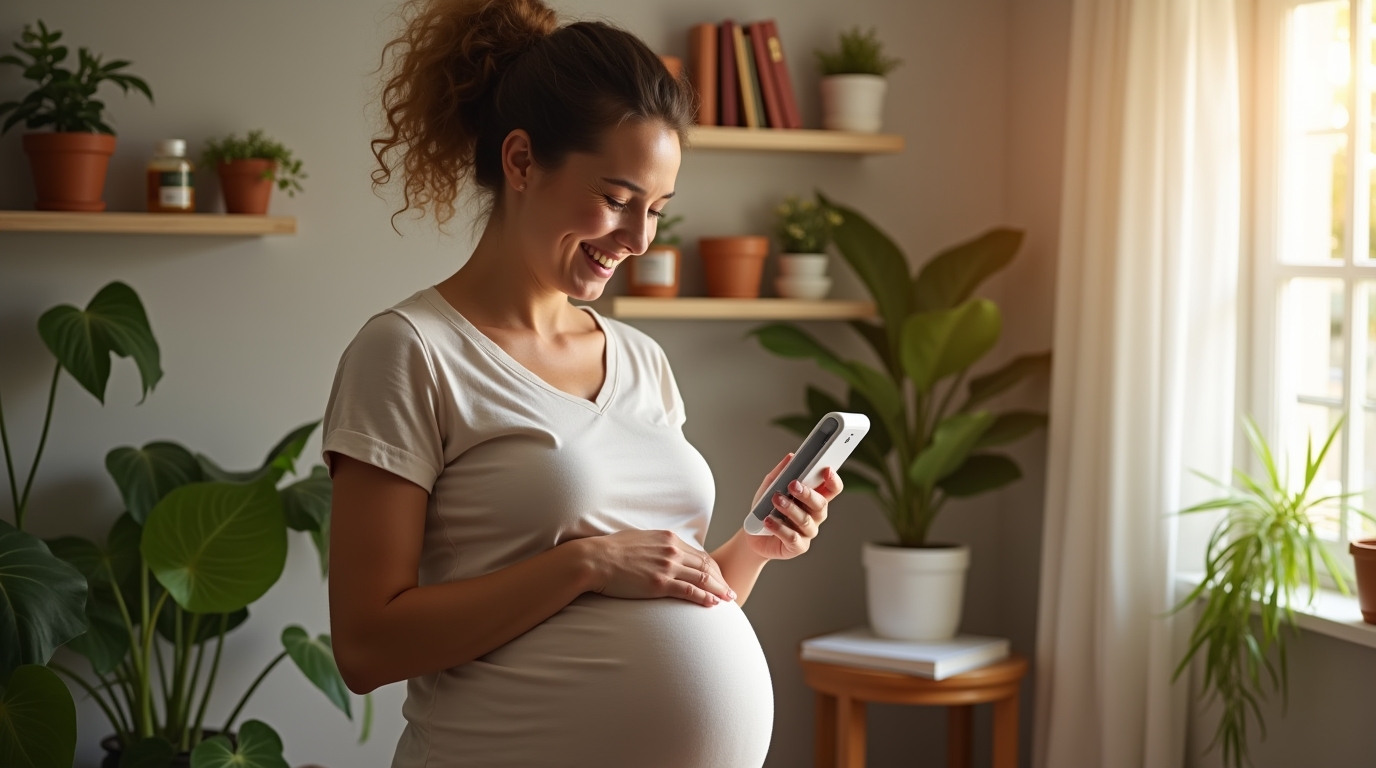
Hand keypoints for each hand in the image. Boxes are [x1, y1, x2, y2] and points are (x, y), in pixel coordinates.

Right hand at [579, 529, 735, 606]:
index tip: (719, 578)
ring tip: (729, 600)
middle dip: (722, 580)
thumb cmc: (611, 551)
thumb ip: (656, 546)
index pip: (700, 554)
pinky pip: (690, 591)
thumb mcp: (639, 540)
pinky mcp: (660, 583)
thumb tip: (661, 553)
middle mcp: (672, 550)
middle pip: (707, 566)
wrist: (594, 559)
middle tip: (731, 591)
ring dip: (719, 590)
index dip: (713, 568)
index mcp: (668, 538)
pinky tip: (713, 604)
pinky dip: (705, 597)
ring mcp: (667, 567)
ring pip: (703, 579)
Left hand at [745, 453, 843, 560]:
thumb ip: (781, 473)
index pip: (831, 489)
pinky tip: (768, 521)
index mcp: (813, 498)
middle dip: (808, 494)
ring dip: (790, 509)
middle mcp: (815, 516)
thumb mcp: (769, 487)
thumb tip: (791, 457)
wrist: (752, 535)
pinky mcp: (798, 547)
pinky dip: (779, 528)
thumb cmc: (765, 509)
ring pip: (805, 520)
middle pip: (821, 504)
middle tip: (793, 485)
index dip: (833, 480)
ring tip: (775, 500)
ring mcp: (808, 532)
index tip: (826, 470)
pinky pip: (792, 537)